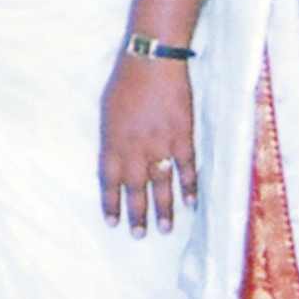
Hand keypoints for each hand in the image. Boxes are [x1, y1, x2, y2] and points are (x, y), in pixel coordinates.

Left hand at [99, 57, 198, 234]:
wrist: (152, 62)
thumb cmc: (125, 82)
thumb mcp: (107, 112)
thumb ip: (111, 140)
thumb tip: (114, 160)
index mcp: (112, 142)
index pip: (108, 181)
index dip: (111, 203)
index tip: (112, 222)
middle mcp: (134, 149)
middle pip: (135, 189)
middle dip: (136, 214)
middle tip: (139, 236)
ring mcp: (160, 144)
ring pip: (161, 184)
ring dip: (163, 209)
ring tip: (165, 229)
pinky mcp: (183, 137)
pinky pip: (187, 168)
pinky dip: (190, 186)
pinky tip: (191, 203)